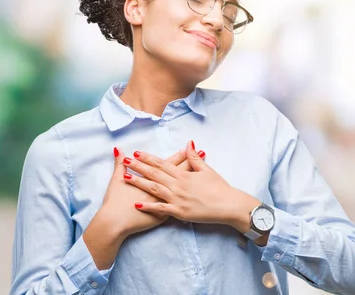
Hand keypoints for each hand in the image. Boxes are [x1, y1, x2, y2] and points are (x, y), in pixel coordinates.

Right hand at [99, 146, 194, 238]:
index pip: (168, 165)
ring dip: (193, 180)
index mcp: (152, 179)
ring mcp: (164, 203)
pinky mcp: (165, 215)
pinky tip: (197, 198)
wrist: (115, 222)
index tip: (189, 148)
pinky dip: (188, 200)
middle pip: (179, 174)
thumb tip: (118, 150)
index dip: (179, 156)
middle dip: (191, 164)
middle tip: (203, 154)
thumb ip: (119, 164)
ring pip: (183, 190)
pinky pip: (179, 207)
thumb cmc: (115, 201)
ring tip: (205, 173)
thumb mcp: (117, 180)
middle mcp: (161, 190)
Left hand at [121, 141, 258, 228]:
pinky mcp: (179, 212)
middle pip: (155, 174)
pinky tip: (137, 204)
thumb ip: (195, 158)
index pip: (162, 164)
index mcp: (184, 174)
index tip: (137, 153)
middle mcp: (179, 185)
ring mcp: (178, 199)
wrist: (228, 205)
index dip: (149, 158)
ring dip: (139, 183)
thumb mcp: (207, 170)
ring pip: (154, 189)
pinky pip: (161, 209)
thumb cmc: (220, 188)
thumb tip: (188, 143)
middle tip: (126, 161)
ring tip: (126, 178)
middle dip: (139, 167)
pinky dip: (148, 206)